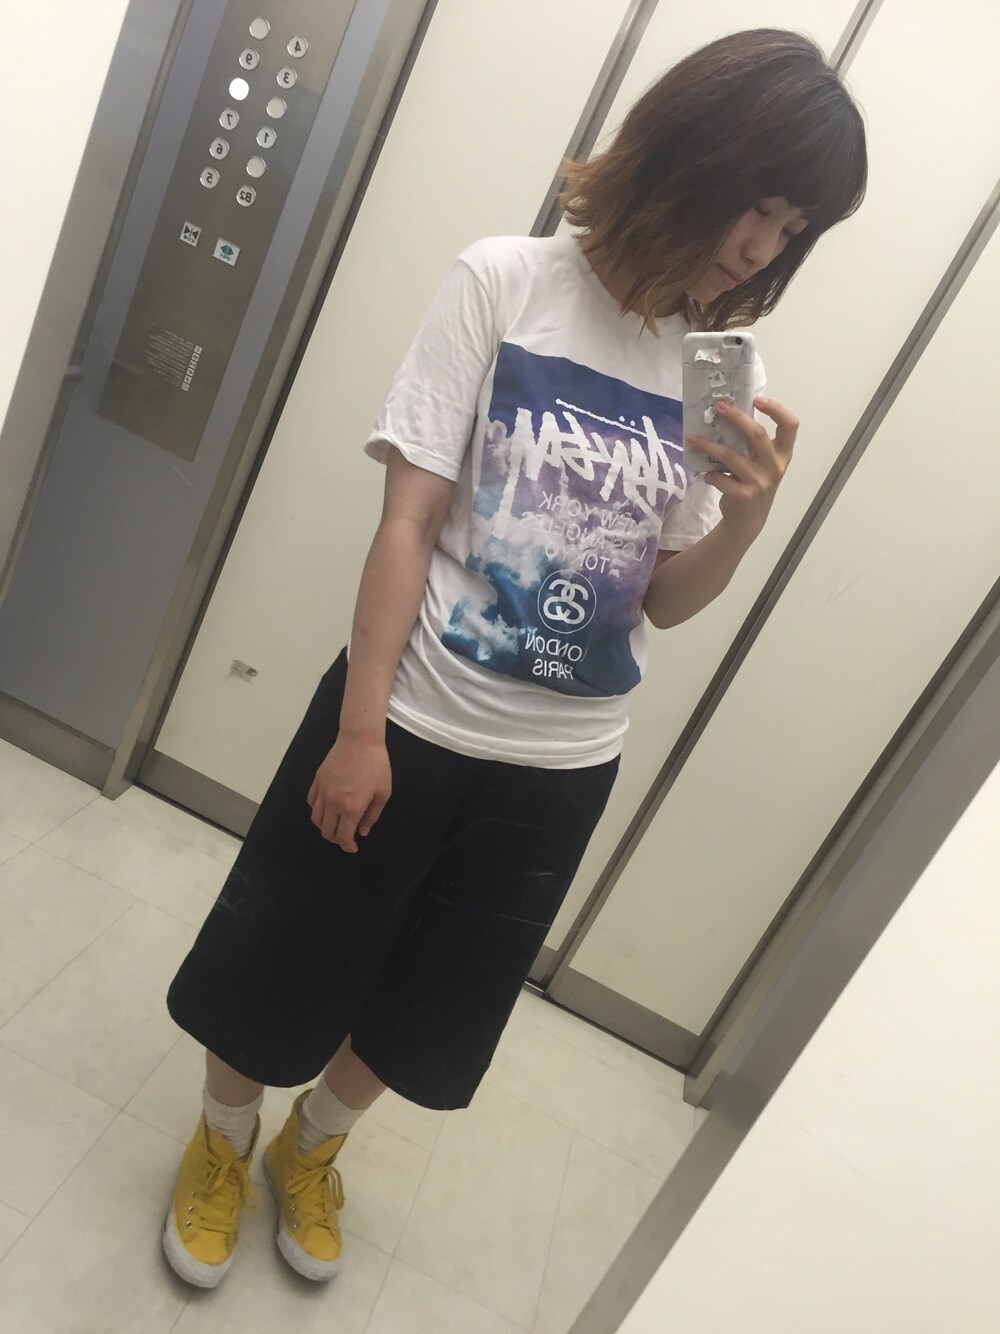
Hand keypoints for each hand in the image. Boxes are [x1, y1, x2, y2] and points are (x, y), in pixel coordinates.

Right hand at [307, 735, 391, 852]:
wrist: (359, 740)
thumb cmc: (376, 765)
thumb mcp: (383, 793)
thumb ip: (372, 815)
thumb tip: (362, 832)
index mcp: (351, 808)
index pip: (343, 837)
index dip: (347, 846)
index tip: (353, 847)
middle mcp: (332, 803)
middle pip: (326, 831)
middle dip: (336, 839)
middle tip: (346, 836)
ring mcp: (322, 792)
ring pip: (316, 819)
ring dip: (325, 827)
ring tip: (336, 824)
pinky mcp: (317, 781)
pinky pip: (312, 803)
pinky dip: (317, 810)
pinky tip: (327, 807)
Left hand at [686, 397, 797, 544]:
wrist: (748, 521)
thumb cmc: (754, 484)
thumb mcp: (762, 464)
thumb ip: (753, 445)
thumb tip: (727, 413)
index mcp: (783, 455)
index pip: (790, 426)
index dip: (777, 409)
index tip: (758, 399)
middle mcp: (775, 467)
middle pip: (757, 434)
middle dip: (736, 417)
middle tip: (718, 406)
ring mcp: (759, 482)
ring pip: (729, 455)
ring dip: (707, 445)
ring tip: (691, 438)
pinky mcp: (742, 495)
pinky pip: (718, 477)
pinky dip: (708, 474)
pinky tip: (706, 475)